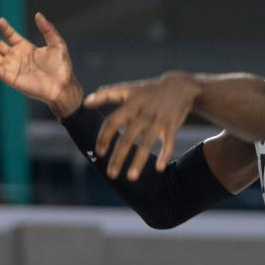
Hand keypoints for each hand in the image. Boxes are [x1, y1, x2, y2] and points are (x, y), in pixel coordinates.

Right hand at [0, 13, 82, 116]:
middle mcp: (16, 57)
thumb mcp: (56, 44)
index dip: (5, 28)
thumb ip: (48, 29)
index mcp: (25, 48)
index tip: (1, 21)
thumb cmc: (61, 67)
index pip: (10, 36)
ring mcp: (12, 67)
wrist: (62, 86)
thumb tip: (38, 14)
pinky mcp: (10, 78)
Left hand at [85, 73, 199, 179]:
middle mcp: (143, 113)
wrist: (179, 86)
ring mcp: (158, 120)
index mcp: (130, 105)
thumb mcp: (128, 89)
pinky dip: (165, 155)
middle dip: (118, 157)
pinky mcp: (172, 125)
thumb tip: (85, 102)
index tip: (99, 153)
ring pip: (147, 143)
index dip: (104, 137)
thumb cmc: (149, 90)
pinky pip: (169, 143)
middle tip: (111, 174)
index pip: (112, 122)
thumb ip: (106, 94)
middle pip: (127, 137)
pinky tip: (159, 168)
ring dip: (138, 161)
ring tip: (131, 178)